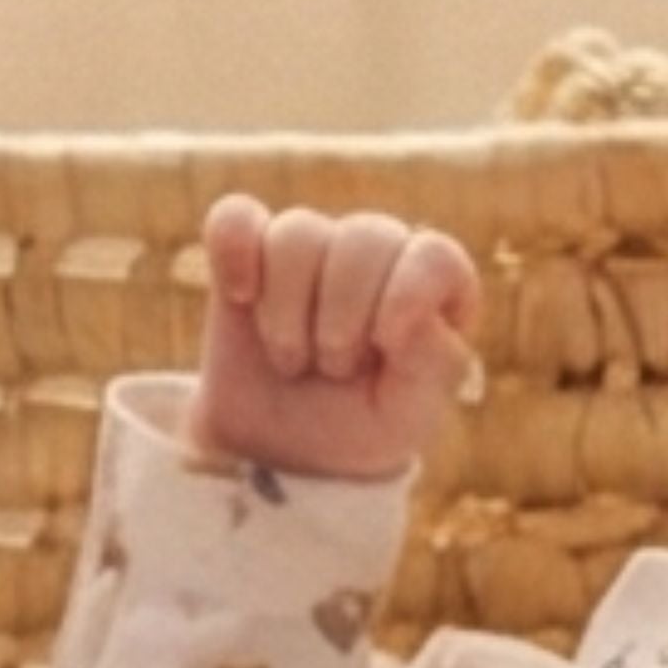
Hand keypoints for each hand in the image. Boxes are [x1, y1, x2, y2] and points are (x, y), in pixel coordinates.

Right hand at [189, 196, 479, 483]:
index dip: (407, 295)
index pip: (434, 256)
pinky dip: (234, 253)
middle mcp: (376, 253)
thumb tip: (409, 314)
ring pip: (298, 233)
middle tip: (333, 369)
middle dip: (342, 316)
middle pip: (365, 237)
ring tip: (291, 360)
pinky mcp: (248, 254)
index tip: (385, 345)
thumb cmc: (358, 428)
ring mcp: (311, 249)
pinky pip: (234, 218)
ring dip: (287, 311)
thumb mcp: (408, 419)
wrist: (281, 449)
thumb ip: (430, 364)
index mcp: (432, 287)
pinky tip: (240, 297)